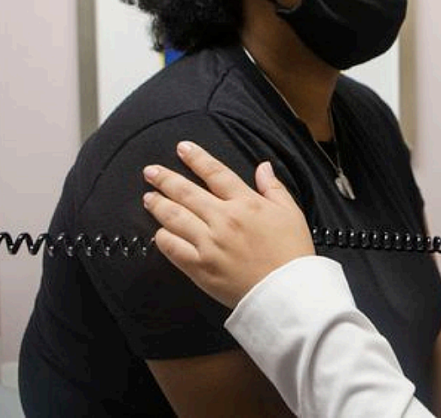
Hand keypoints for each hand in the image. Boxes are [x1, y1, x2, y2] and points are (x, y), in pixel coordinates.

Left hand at [142, 140, 314, 308]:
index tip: (183, 148)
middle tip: (151, 171)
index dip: (197, 158)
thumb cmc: (292, 253)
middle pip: (186, 192)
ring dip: (158, 204)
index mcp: (247, 204)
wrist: (286, 292)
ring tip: (148, 197)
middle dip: (165, 178)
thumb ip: (274, 187)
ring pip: (174, 217)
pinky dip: (162, 237)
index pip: (215, 173)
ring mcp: (209, 244)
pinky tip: (158, 231)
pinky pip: (172, 248)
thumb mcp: (291, 213)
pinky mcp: (200, 267)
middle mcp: (224, 220)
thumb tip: (263, 167)